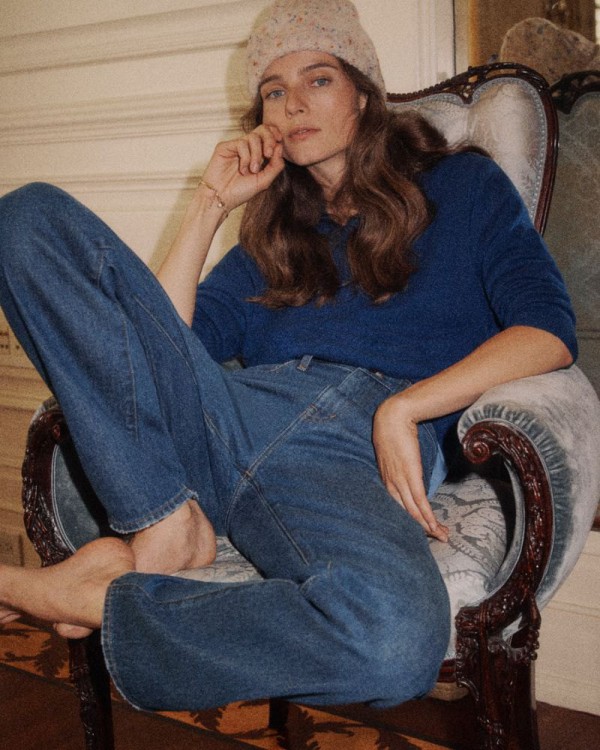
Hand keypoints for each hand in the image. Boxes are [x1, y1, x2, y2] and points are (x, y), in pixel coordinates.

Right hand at [201, 125, 285, 211]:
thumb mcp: (264, 181)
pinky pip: (242, 143)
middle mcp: (248, 148)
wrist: (222, 198)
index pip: (269, 135)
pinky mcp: (225, 146)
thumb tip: (280, 146)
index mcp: (258, 154)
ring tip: (253, 170)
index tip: (279, 142)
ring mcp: (236, 146)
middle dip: (269, 139)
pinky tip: (242, 170)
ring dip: (256, 155)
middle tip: (268, 154)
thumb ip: (275, 166)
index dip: (275, 135)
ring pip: (253, 137)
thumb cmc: (241, 192)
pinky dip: (245, 158)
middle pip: (262, 129)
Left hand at [373, 395, 448, 541]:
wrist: (393, 417)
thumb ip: (400, 468)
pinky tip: (434, 526)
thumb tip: (411, 474)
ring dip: (428, 526)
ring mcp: (400, 481)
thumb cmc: (393, 433)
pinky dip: (427, 516)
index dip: (413, 521)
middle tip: (439, 539)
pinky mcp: (410, 475)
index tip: (426, 529)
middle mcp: (391, 485)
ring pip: (413, 512)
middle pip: (406, 515)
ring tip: (442, 536)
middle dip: (423, 529)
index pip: (399, 509)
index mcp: (386, 482)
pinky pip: (419, 501)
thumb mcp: (394, 455)